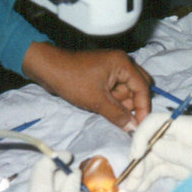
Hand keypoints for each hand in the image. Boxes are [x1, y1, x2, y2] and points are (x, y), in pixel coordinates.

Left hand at [22, 42, 151, 130]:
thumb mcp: (97, 101)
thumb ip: (118, 114)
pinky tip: (104, 107)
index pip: (142, 87)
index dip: (144, 107)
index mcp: (123, 64)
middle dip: (133, 104)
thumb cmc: (72, 81)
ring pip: (127, 90)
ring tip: (109, 112)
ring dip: (122, 103)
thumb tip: (133, 128)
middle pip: (138, 87)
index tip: (141, 125)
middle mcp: (121, 63)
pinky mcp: (104, 74)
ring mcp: (112, 68)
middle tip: (127, 119)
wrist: (48, 69)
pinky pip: (116, 89)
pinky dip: (113, 100)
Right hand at [120, 113, 191, 191]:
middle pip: (150, 142)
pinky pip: (158, 168)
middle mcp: (179, 136)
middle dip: (138, 159)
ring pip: (152, 157)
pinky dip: (148, 177)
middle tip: (129, 179)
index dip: (142, 136)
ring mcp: (178, 151)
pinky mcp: (178, 165)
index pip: (156, 122)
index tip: (137, 156)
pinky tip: (140, 187)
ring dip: (140, 171)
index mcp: (187, 127)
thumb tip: (155, 147)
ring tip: (131, 188)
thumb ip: (179, 152)